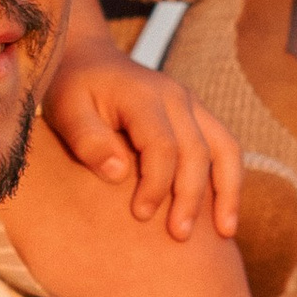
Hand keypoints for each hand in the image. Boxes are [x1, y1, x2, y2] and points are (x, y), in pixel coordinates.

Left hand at [41, 36, 241, 242]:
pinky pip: (226, 148)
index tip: (140, 215)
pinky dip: (231, 181)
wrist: (90, 60)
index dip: (155, 184)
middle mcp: (176, 97)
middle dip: (190, 197)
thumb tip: (118, 173)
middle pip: (197, 151)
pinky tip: (226, 216)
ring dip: (227, 192)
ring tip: (225, 233)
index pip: (162, 145)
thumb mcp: (66, 110)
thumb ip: (88, 140)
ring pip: (225, 148)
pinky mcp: (198, 116)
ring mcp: (192, 105)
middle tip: (179, 236)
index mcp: (143, 95)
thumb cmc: (73, 90)